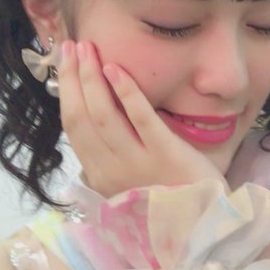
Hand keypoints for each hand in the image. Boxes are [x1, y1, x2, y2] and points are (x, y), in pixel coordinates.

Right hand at [57, 40, 224, 195]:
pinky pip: (141, 118)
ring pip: (103, 115)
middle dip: (73, 78)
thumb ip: (109, 161)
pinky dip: (126, 92)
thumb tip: (92, 128)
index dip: (66, 93)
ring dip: (92, 78)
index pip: (73, 128)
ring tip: (89, 49)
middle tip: (72, 47)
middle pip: (82, 117)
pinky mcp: (165, 153)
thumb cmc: (168, 199)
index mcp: (100, 176)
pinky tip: (116, 69)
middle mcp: (111, 170)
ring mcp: (137, 162)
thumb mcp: (128, 185)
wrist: (204, 222)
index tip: (64, 65)